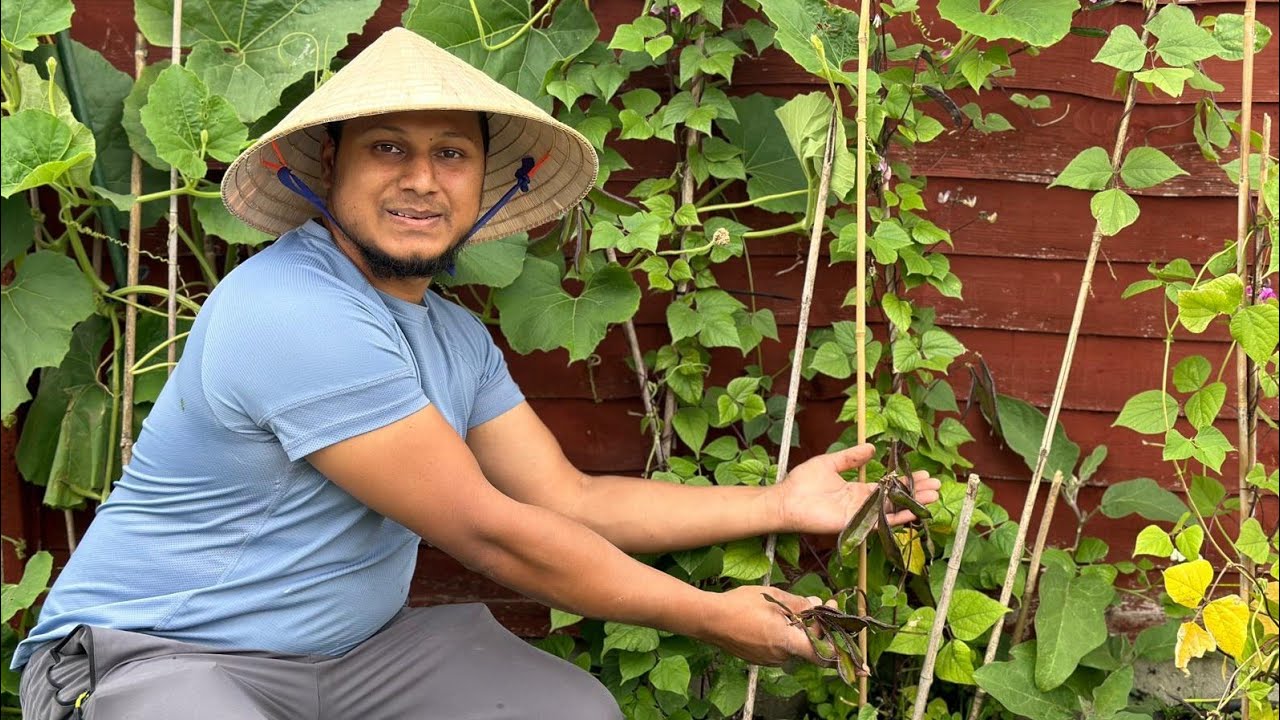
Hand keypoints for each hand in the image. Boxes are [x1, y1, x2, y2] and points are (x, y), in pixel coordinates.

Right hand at [701, 586, 825, 665]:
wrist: (709, 619)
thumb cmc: (740, 606)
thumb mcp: (773, 597)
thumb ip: (799, 604)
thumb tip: (817, 605)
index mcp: (787, 643)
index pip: (823, 654)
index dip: (836, 645)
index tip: (841, 632)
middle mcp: (780, 657)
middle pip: (807, 645)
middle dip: (814, 625)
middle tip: (814, 603)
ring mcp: (768, 659)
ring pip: (792, 645)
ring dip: (796, 628)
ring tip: (789, 607)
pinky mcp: (758, 658)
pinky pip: (778, 647)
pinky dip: (782, 634)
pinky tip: (773, 618)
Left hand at [773, 443, 941, 534]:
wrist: (786, 500)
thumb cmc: (803, 482)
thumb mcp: (830, 463)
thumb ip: (851, 457)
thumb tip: (871, 447)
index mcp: (856, 490)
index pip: (887, 486)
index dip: (904, 480)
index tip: (923, 473)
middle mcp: (861, 503)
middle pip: (894, 498)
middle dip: (915, 492)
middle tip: (936, 485)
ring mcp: (859, 515)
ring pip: (891, 510)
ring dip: (912, 504)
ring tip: (932, 497)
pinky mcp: (854, 524)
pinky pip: (878, 522)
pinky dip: (896, 518)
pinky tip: (913, 512)